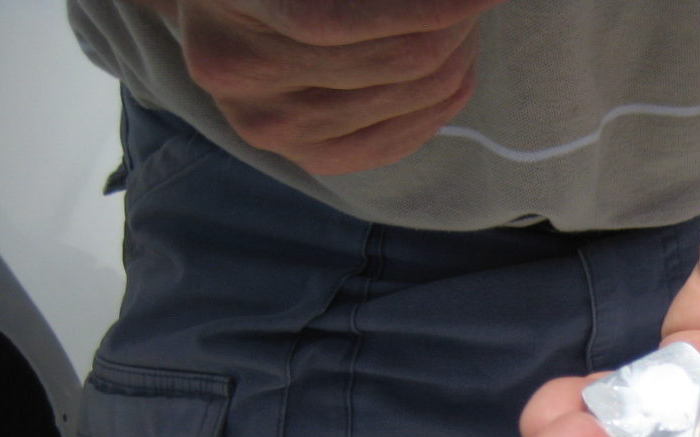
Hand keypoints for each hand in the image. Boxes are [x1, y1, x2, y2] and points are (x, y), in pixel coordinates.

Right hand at [148, 0, 505, 173]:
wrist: (222, 8)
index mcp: (228, 1)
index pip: (340, 22)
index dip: (427, 9)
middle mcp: (240, 73)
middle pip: (394, 62)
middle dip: (454, 26)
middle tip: (477, 2)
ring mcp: (271, 126)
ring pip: (408, 99)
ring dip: (455, 57)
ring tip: (465, 22)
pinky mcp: (307, 158)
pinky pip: (398, 140)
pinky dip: (441, 103)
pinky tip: (459, 70)